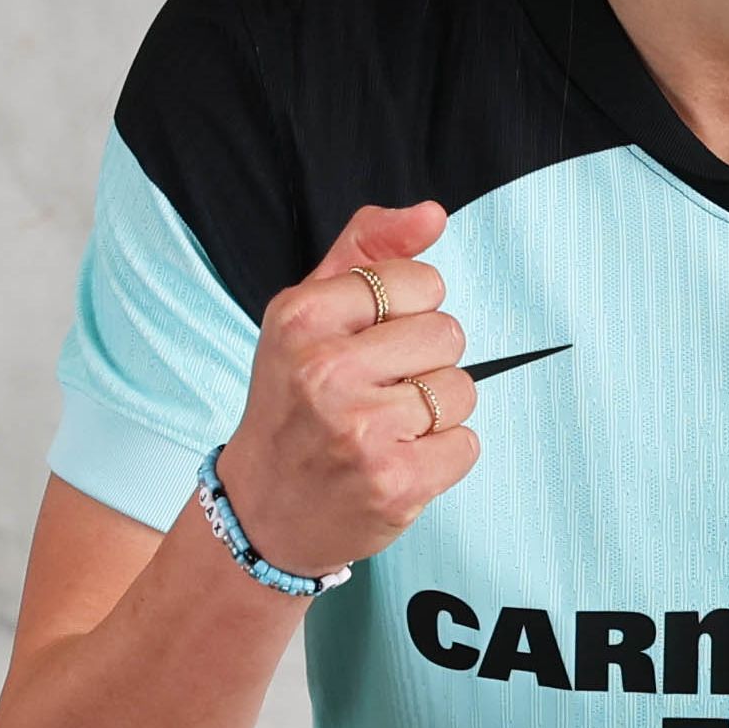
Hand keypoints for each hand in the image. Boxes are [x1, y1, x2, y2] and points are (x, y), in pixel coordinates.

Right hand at [209, 201, 477, 579]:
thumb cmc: (292, 405)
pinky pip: (467, 444)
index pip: (418, 281)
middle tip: (375, 392)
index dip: (406, 312)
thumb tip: (431, 215)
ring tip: (384, 429)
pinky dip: (442, 456)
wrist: (261, 512)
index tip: (369, 343)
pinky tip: (396, 461)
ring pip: (461, 390)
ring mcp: (361, 430)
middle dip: (424, 362)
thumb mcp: (307, 315)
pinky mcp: (395, 482)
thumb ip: (366, 250)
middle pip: (447, 333)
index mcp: (301, 317)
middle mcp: (326, 371)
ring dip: (435, 412)